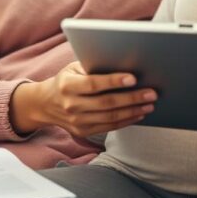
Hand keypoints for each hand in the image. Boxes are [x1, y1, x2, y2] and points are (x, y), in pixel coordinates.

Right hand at [9, 62, 156, 137]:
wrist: (45, 104)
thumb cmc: (66, 80)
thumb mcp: (73, 68)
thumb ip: (93, 68)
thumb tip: (124, 66)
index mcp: (67, 85)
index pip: (94, 84)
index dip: (114, 81)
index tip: (133, 78)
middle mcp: (70, 105)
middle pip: (106, 103)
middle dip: (132, 98)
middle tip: (152, 93)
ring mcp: (76, 121)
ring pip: (110, 117)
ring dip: (133, 111)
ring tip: (150, 104)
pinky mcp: (82, 131)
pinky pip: (109, 127)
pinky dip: (126, 120)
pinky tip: (139, 113)